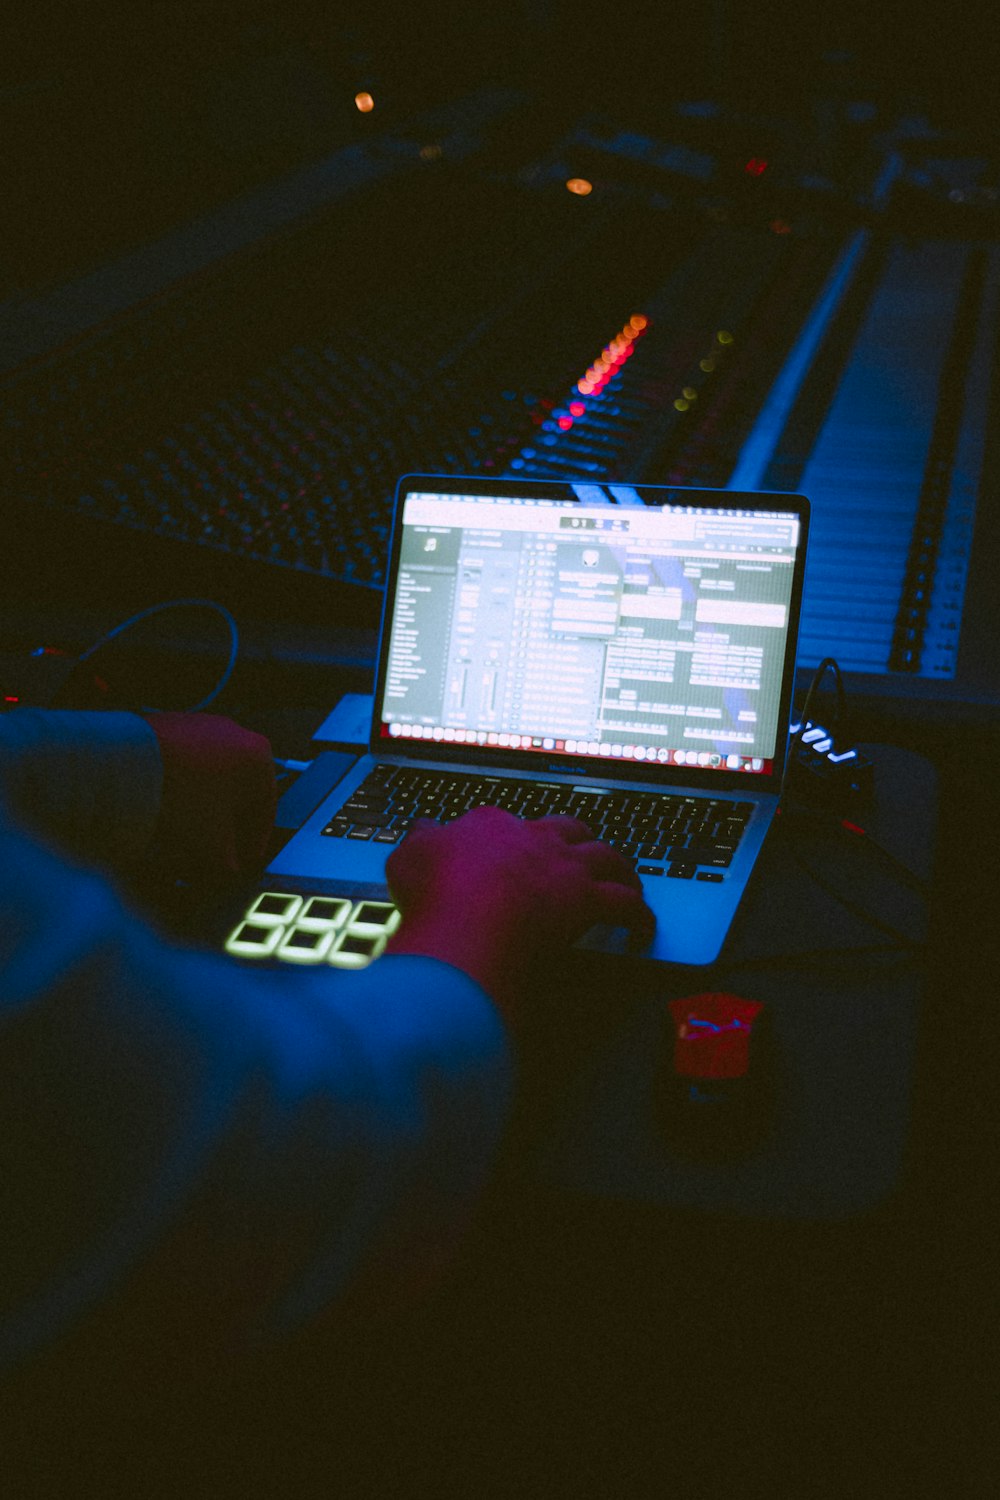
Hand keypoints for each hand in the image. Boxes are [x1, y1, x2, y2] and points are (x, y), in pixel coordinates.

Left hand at [143, 713, 275, 880]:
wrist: (134, 762)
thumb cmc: (186, 798)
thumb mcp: (214, 842)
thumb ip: (228, 859)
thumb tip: (228, 866)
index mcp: (260, 757)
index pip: (265, 809)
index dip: (255, 841)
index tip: (244, 859)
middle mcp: (237, 733)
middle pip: (239, 790)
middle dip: (228, 823)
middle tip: (219, 848)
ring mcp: (203, 724)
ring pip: (212, 775)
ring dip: (205, 804)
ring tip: (190, 830)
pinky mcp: (172, 724)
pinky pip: (186, 762)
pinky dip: (184, 785)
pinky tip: (169, 805)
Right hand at [385, 806, 654, 1023]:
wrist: (465, 922)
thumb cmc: (434, 894)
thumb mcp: (408, 857)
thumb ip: (419, 840)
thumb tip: (424, 829)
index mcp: (491, 825)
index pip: (507, 822)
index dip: (511, 837)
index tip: (513, 850)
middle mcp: (534, 838)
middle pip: (567, 829)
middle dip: (576, 839)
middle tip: (580, 853)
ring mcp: (564, 866)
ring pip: (605, 856)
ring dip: (618, 867)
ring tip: (624, 880)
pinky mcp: (587, 899)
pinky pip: (626, 904)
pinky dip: (639, 914)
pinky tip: (642, 927)